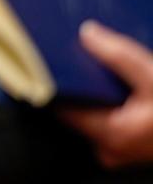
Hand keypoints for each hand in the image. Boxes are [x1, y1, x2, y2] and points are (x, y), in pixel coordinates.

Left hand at [58, 21, 152, 167]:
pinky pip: (108, 118)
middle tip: (69, 52)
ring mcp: (120, 149)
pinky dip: (107, 100)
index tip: (41, 57)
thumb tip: (86, 34)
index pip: (60, 108)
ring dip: (91, 90)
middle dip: (73, 82)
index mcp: (108, 134)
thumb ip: (117, 55)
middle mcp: (108, 148)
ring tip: (90, 61)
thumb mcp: (151, 75)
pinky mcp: (132, 144)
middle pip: (74, 111)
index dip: (50, 80)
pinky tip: (113, 81)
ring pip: (92, 114)